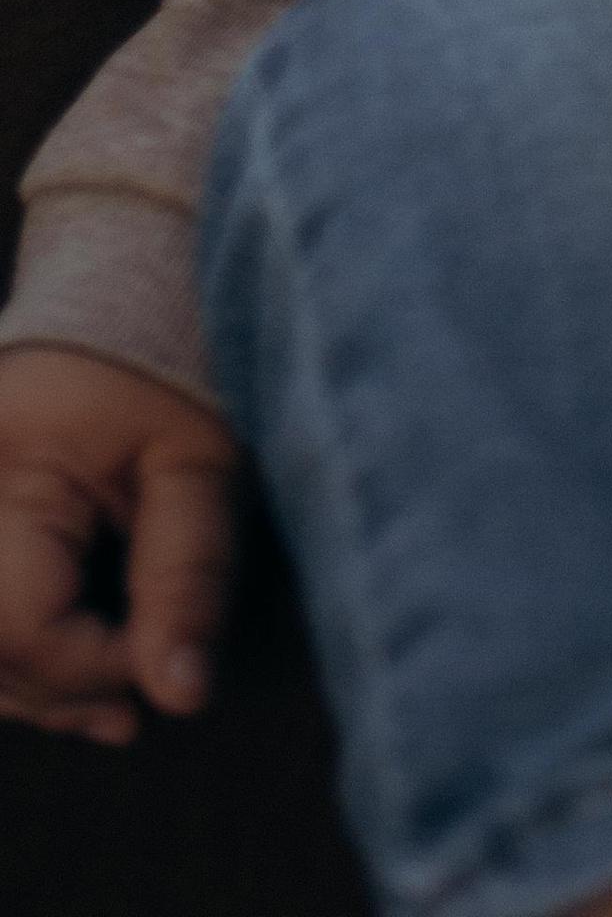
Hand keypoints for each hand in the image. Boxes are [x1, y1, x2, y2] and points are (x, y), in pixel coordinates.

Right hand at [0, 345, 238, 742]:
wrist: (128, 288)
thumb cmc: (178, 361)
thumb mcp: (204, 460)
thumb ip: (188, 576)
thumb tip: (179, 697)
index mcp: (9, 466)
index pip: (23, 623)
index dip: (97, 667)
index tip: (167, 662)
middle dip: (59, 690)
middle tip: (135, 707)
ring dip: (29, 685)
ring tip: (111, 710)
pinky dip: (13, 652)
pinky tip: (70, 676)